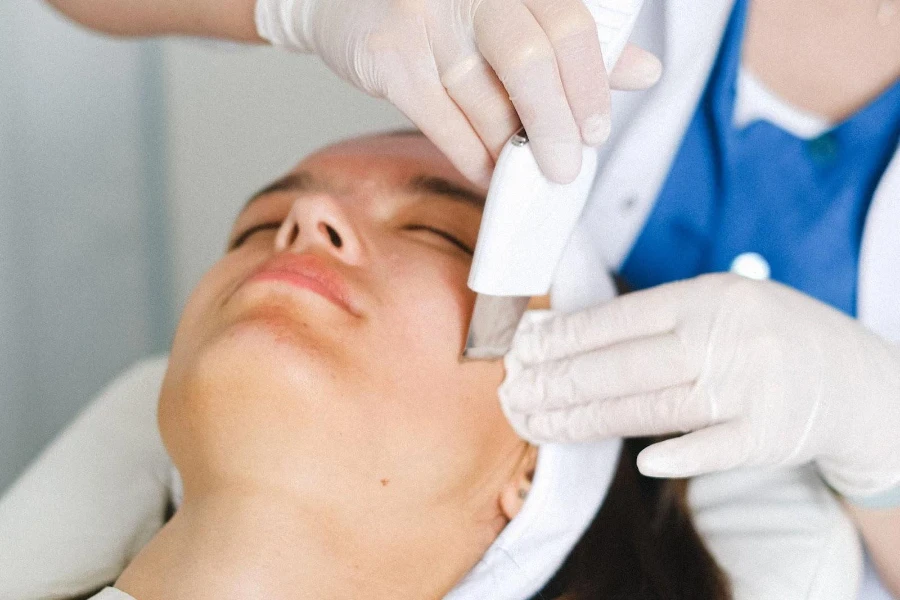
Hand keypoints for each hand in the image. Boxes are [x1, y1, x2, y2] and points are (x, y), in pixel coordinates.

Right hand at [255, 0, 661, 185]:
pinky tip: (485, 171)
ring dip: (507, 150)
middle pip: (529, 60)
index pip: (569, 24)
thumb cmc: (441, 14)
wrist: (344, 1)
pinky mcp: (390, 54)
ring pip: (482, 102)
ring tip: (520, 171)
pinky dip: (470, 156)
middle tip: (565, 168)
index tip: (596, 130)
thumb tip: (646, 71)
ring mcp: (426, 15)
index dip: (591, 82)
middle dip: (553, 126)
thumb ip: (575, 42)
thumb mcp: (513, 15)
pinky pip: (442, 121)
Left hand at [501, 273, 899, 499]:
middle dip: (558, 382)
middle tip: (512, 393)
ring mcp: (751, 388)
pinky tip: (638, 461)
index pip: (620, 319)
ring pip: (652, 408)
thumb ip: (653, 319)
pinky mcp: (771, 436)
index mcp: (708, 297)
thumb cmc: (767, 335)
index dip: (565, 338)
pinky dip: (677, 455)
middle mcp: (727, 338)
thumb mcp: (719, 305)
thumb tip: (563, 333)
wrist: (854, 377)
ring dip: (586, 420)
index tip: (521, 350)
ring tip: (536, 423)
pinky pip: (713, 448)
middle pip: (624, 366)